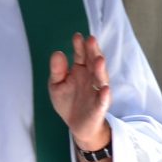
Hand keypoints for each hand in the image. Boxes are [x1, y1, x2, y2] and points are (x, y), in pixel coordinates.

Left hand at [49, 32, 111, 149]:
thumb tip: (57, 52)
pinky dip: (104, 95)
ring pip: (100, 79)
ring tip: (99, 59)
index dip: (80, 46)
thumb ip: (57, 70)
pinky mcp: (99, 107)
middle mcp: (91, 78)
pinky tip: (104, 89)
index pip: (81, 55)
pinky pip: (102, 101)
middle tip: (91, 40)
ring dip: (100, 69)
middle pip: (93, 63)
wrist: (76, 125)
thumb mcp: (56, 84)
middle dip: (93, 52)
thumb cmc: (68, 101)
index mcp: (80, 70)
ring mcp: (96, 91)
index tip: (77, 36)